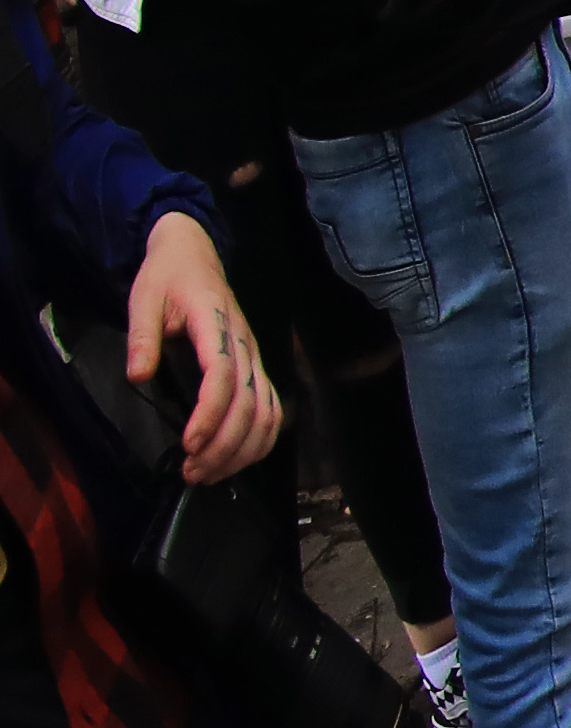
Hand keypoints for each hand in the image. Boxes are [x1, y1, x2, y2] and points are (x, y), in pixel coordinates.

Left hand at [125, 213, 270, 485]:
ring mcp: (257, 359)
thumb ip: (142, 336)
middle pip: (251, 404)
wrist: (194, 254)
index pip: (225, 376)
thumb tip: (139, 376)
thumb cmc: (167, 277)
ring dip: (244, 450)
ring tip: (208, 473)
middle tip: (192, 473)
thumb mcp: (143, 298)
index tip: (188, 443)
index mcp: (216, 325)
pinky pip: (274, 410)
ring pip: (268, 413)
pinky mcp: (258, 369)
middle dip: (225, 445)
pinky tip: (236, 459)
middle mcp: (245, 346)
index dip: (210, 414)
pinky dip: (261, 440)